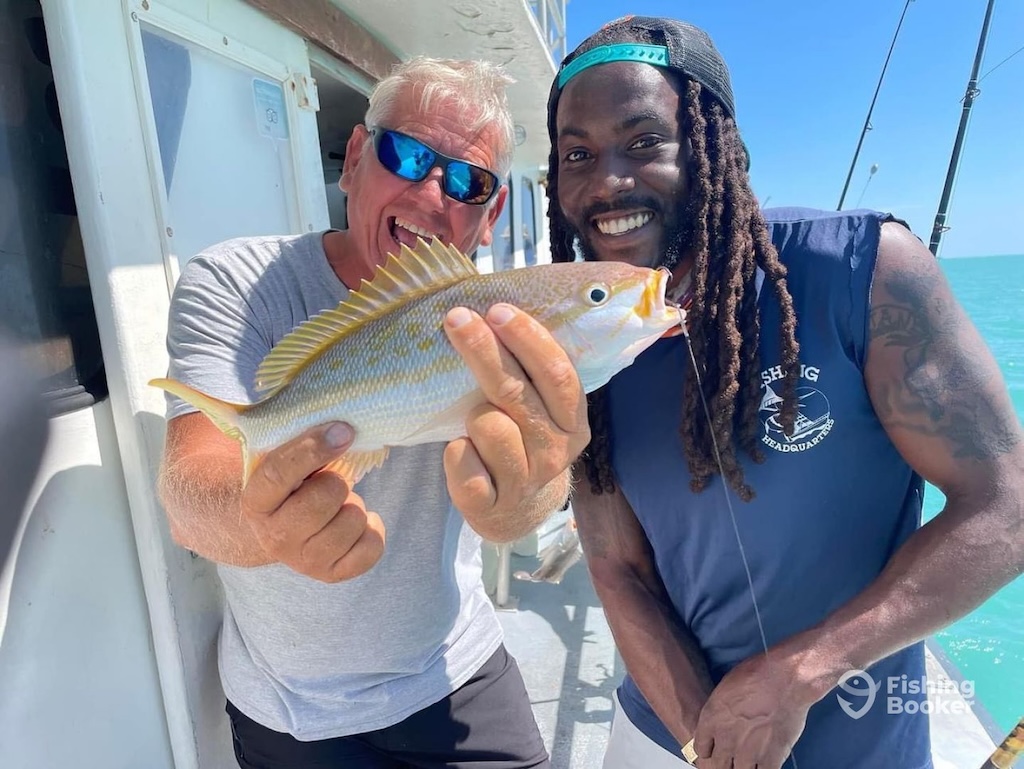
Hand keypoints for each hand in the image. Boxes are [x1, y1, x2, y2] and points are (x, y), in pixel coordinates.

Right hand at [240, 422, 385, 581]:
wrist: (284, 529)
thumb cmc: (292, 486)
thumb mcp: (284, 462)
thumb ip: (302, 446)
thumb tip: (342, 432)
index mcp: (255, 502)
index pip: (278, 473)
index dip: (313, 449)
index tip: (343, 431)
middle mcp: (274, 537)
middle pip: (323, 499)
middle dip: (337, 482)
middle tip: (331, 483)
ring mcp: (303, 561)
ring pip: (352, 520)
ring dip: (354, 505)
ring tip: (339, 506)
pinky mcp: (331, 574)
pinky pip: (371, 548)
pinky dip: (373, 530)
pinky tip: (357, 523)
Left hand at [442, 303, 588, 524]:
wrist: (518, 513)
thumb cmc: (523, 443)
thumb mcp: (541, 411)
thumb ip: (531, 375)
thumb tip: (495, 313)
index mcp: (573, 421)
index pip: (557, 373)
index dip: (528, 339)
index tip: (497, 310)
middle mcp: (555, 450)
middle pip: (517, 392)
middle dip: (484, 350)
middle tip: (457, 318)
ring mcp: (524, 480)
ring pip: (488, 425)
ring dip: (472, 415)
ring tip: (474, 422)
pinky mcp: (490, 504)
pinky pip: (462, 462)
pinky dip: (456, 452)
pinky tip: (463, 452)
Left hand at [690, 653, 811, 768]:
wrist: (785, 679)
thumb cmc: (758, 674)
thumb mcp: (725, 688)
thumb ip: (720, 711)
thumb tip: (723, 720)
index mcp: (711, 719)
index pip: (700, 749)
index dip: (709, 750)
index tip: (715, 749)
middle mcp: (725, 739)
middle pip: (717, 766)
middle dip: (725, 762)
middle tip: (733, 757)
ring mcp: (747, 751)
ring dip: (744, 767)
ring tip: (751, 758)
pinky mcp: (770, 758)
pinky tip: (767, 761)